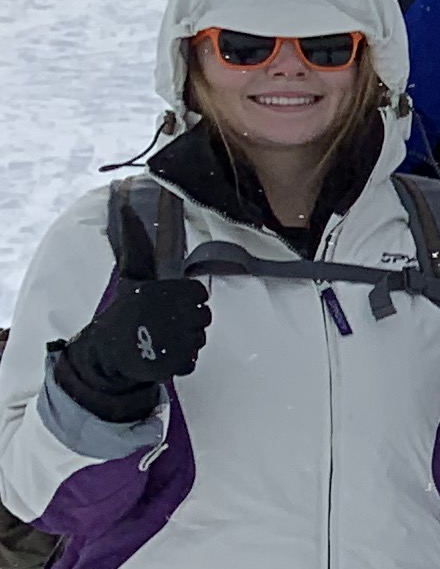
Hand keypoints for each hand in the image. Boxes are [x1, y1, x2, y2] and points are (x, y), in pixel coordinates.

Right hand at [52, 202, 209, 422]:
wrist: (107, 353)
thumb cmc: (125, 311)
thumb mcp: (131, 276)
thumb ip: (136, 244)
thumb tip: (125, 202)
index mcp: (160, 293)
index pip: (198, 294)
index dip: (188, 299)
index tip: (172, 302)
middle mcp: (169, 316)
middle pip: (203, 316)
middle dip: (188, 319)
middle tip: (166, 322)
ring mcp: (172, 342)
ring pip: (200, 338)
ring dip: (186, 340)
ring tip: (162, 337)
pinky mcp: (173, 366)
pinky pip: (193, 360)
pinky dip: (181, 360)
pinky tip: (163, 355)